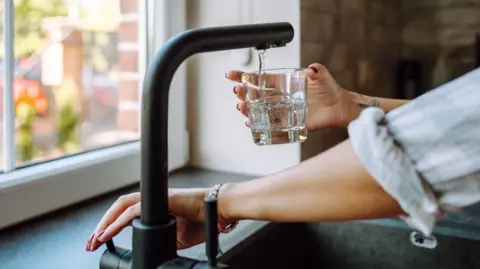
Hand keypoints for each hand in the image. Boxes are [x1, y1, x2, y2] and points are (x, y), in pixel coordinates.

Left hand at [86, 188, 228, 251]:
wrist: (218, 212)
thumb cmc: (201, 221)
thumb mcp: (174, 237)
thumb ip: (157, 238)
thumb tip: (145, 250)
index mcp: (153, 208)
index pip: (125, 214)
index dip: (110, 226)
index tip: (99, 242)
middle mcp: (152, 201)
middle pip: (118, 208)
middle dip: (101, 226)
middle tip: (90, 243)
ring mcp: (156, 200)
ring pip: (122, 206)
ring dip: (105, 223)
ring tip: (95, 239)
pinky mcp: (162, 201)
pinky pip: (134, 211)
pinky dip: (118, 223)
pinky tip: (108, 233)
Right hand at [227, 63, 360, 130]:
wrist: (338, 107)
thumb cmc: (329, 90)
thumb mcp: (323, 77)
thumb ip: (318, 72)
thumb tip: (313, 69)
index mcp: (284, 83)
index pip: (261, 79)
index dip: (245, 76)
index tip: (232, 75)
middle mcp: (280, 96)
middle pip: (256, 95)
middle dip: (244, 93)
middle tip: (236, 92)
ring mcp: (282, 109)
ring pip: (260, 109)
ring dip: (248, 108)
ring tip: (241, 107)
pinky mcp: (288, 122)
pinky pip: (270, 124)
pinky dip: (259, 124)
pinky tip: (250, 122)